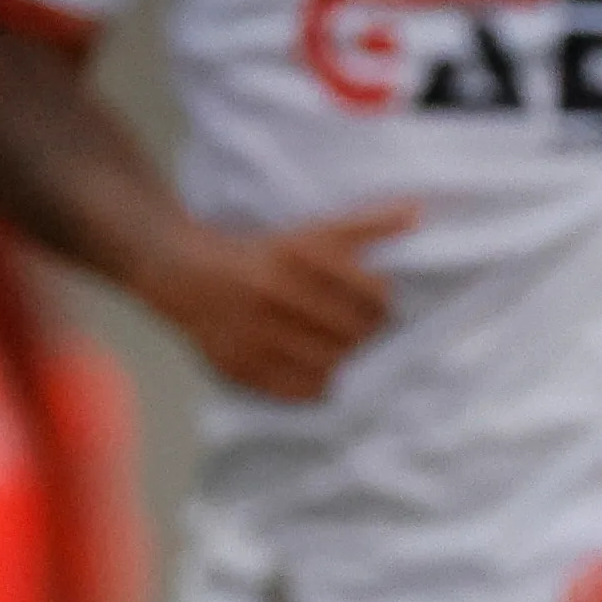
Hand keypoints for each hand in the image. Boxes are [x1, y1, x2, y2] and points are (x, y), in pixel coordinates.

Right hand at [147, 203, 417, 400]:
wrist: (184, 273)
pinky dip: (318, 384)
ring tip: (343, 346)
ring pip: (330, 364)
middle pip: (353, 332)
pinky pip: (299, 390)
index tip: (380, 302)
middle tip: (366, 329)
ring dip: (346, 359)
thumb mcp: (308, 231)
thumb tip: (417, 211)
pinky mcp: (239, 367)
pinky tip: (319, 368)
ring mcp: (253, 334)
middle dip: (368, 332)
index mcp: (293, 255)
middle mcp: (272, 294)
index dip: (383, 303)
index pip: (369, 294)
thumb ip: (364, 223)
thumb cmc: (259, 252)